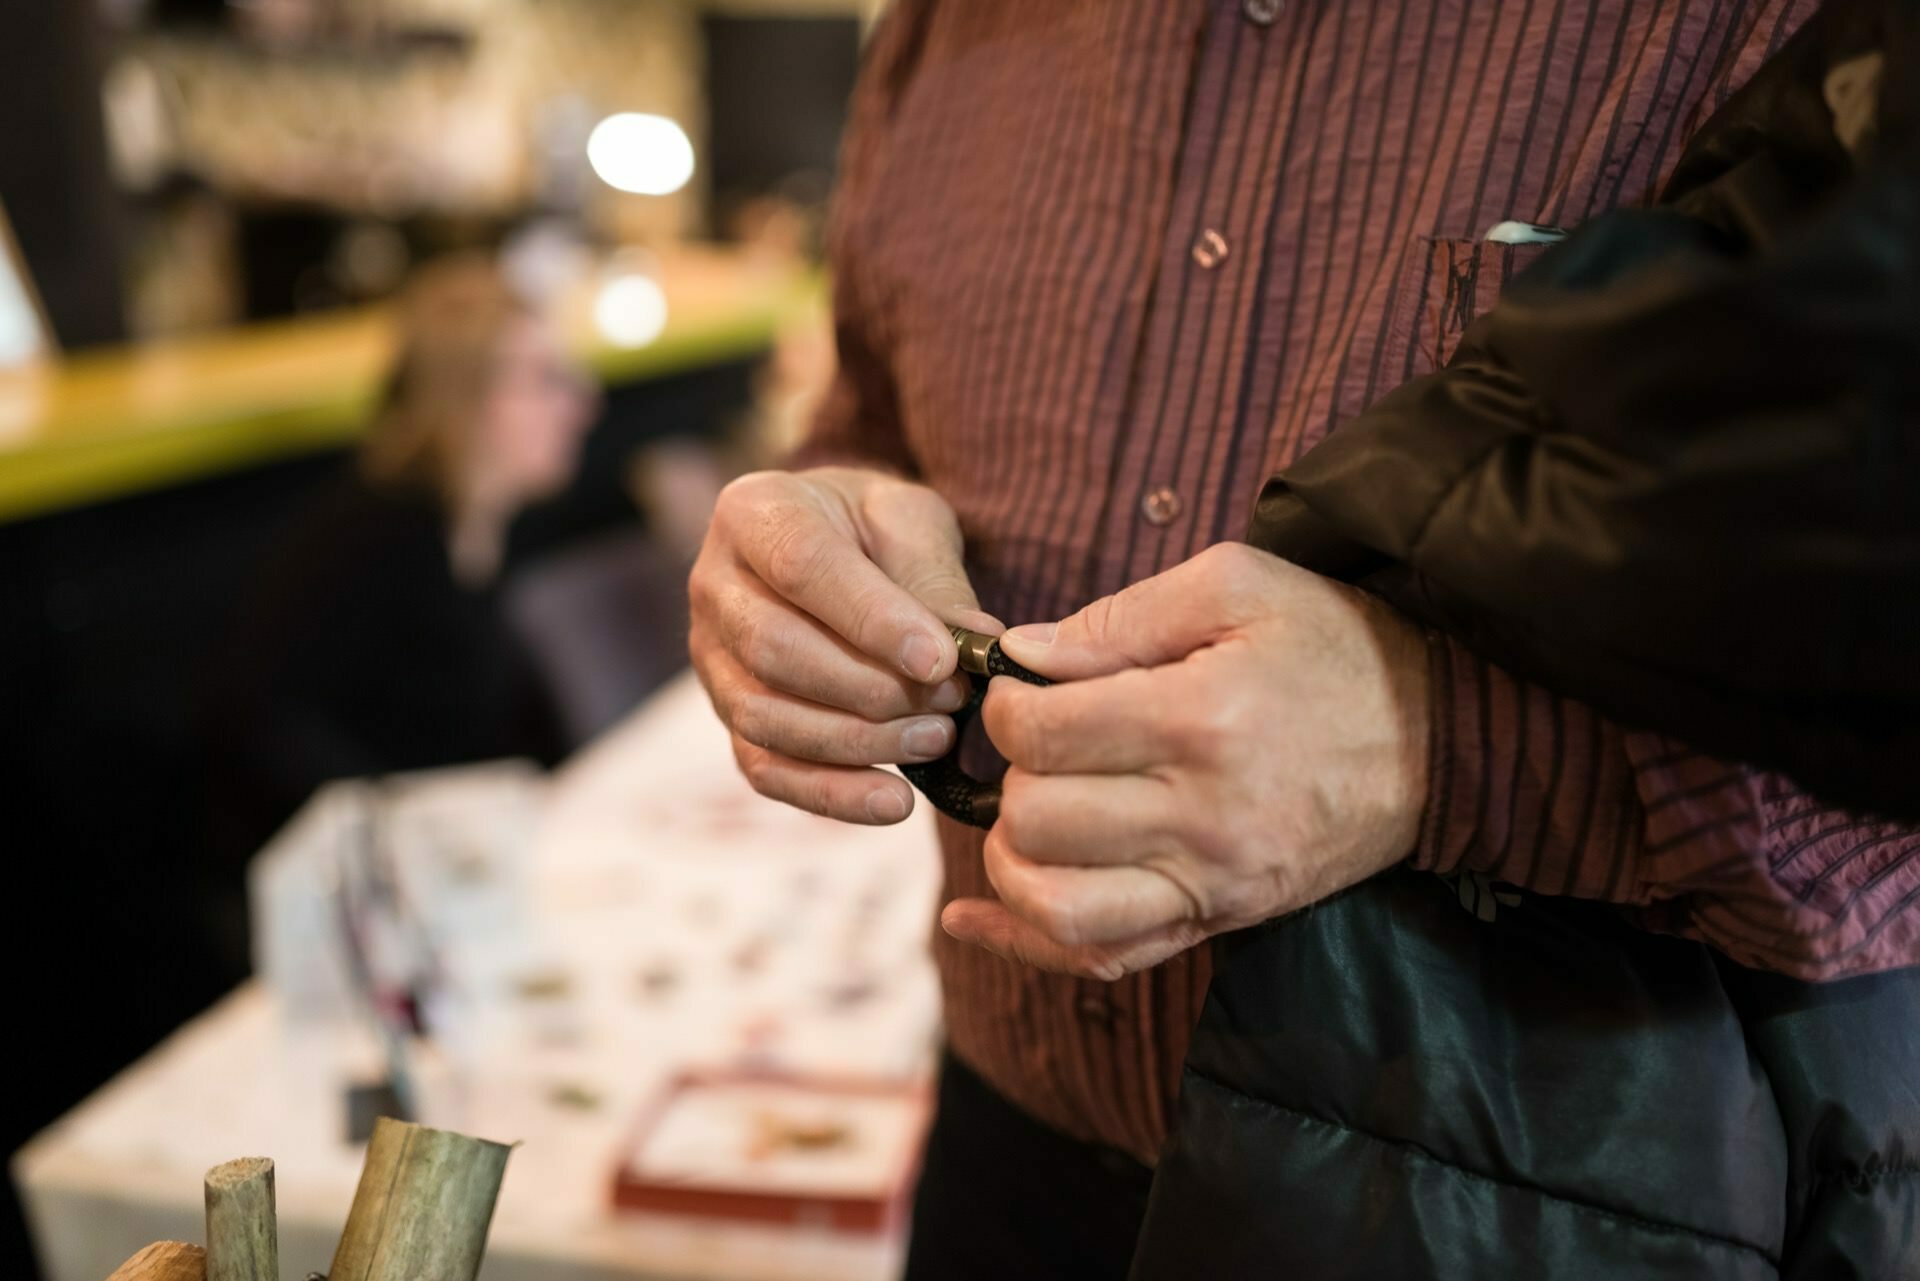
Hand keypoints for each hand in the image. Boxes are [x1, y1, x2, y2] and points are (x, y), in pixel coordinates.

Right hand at [690, 466, 999, 822]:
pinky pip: (766, 769)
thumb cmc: (875, 529)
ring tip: (936, 739)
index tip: (940, 660)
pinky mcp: (728, 717)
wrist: (835, 545)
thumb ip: (936, 578)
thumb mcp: (912, 522)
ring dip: (858, 742)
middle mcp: (714, 585)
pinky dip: (832, 795)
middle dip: (871, 689)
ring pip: (766, 717)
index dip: (871, 620)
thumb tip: (979, 646)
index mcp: (754, 513)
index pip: (802, 567)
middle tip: (951, 701)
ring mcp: (712, 658)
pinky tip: (895, 802)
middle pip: (774, 651)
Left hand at [943, 543, 1430, 978]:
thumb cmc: (1336, 648)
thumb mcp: (1239, 585)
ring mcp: (1214, 884)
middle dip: (1013, 779)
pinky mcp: (1220, 922)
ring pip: (1057, 907)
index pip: (1041, 736)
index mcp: (1200, 720)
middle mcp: (1203, 818)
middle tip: (1046, 749)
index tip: (1027, 691)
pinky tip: (973, 920)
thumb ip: (1119, 616)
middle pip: (1036, 822)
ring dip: (1015, 863)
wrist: (1443, 741)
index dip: (1007, 708)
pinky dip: (1025, 945)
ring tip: (1033, 815)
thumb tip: (1021, 656)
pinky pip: (1102, 958)